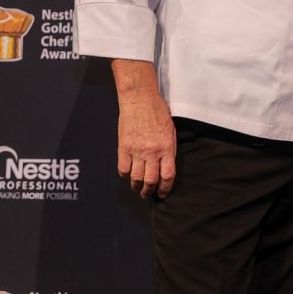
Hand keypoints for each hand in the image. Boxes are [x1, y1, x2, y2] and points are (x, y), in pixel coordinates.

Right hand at [112, 59, 175, 197]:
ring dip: (136, 186)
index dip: (165, 188)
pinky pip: (123, 168)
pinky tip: (127, 174)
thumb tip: (166, 164)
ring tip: (137, 188)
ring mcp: (137, 150)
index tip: (162, 193)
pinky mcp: (123, 147)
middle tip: (148, 194)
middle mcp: (152, 152)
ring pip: (136, 177)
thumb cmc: (158, 112)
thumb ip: (168, 149)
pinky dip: (125, 174)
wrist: (140, 99)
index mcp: (167, 148)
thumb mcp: (170, 130)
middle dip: (149, 191)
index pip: (167, 175)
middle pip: (151, 180)